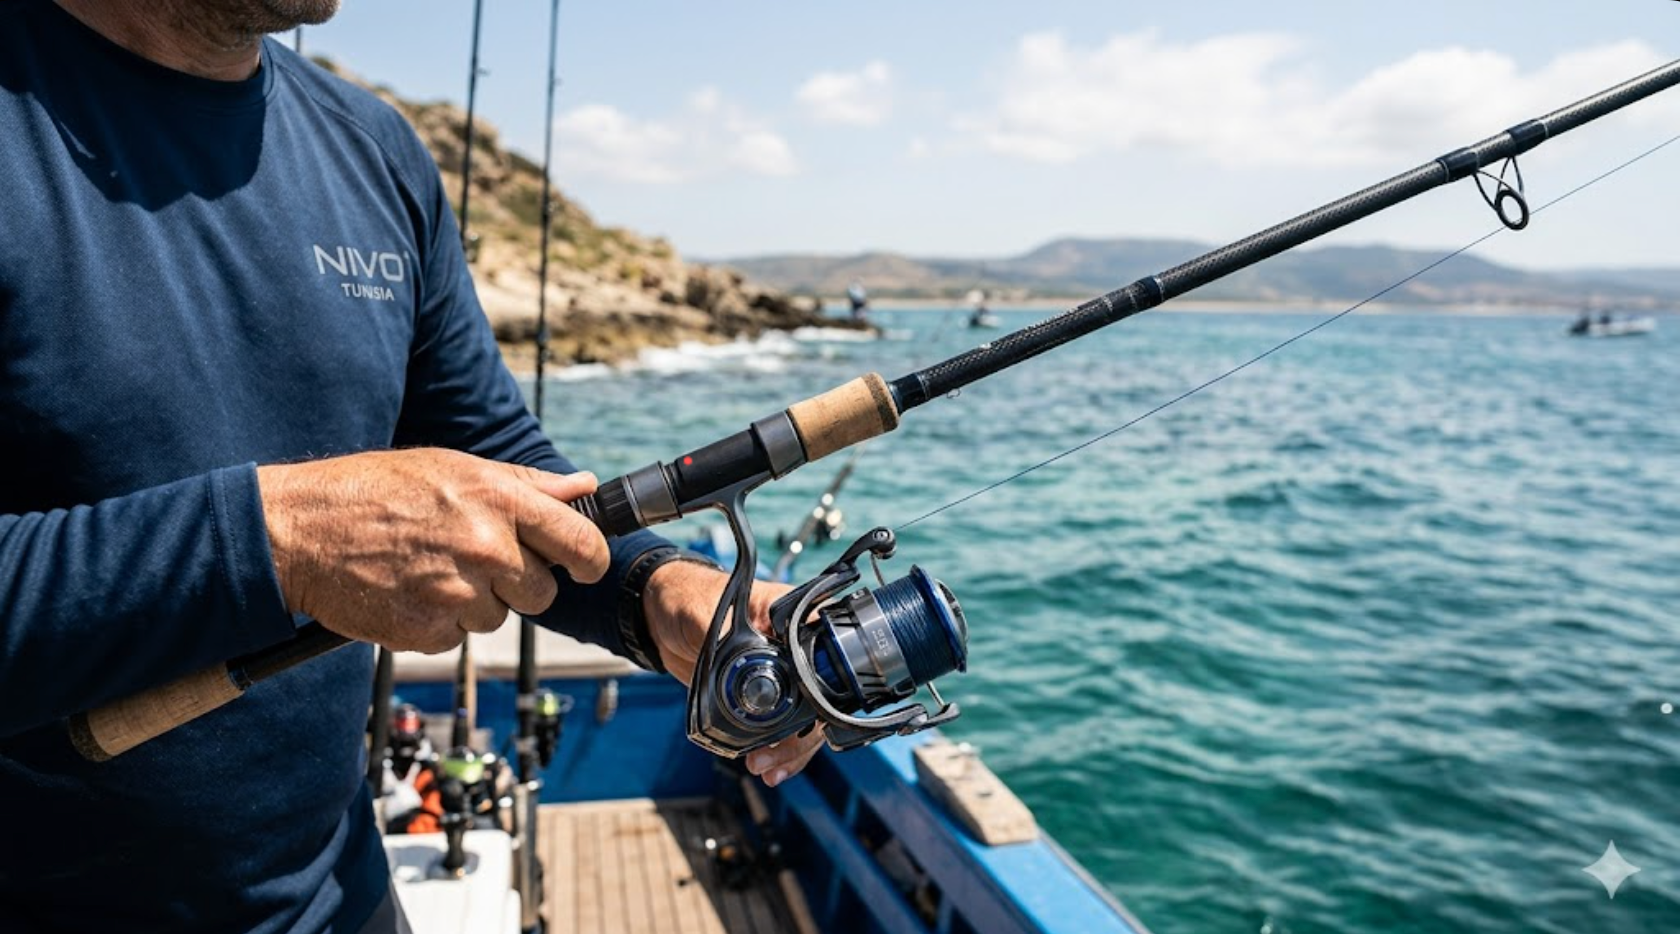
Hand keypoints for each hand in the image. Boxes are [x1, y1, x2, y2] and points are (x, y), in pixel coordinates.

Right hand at [257, 448, 608, 653]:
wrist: (301, 531)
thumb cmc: (376, 490)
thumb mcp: (455, 467)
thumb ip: (527, 484)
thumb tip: (586, 486)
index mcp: (499, 501)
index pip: (581, 543)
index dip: (589, 559)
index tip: (584, 565)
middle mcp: (485, 548)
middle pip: (543, 592)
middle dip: (519, 582)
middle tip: (474, 559)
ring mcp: (457, 595)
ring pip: (499, 618)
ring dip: (476, 603)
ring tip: (430, 569)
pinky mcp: (428, 633)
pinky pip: (458, 638)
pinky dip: (440, 622)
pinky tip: (410, 591)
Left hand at [642, 560, 824, 785]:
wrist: (660, 617)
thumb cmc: (686, 598)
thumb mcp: (705, 616)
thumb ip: (727, 642)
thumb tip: (745, 676)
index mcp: (793, 618)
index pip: (825, 662)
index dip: (819, 699)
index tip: (798, 729)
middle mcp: (794, 647)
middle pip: (819, 700)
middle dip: (801, 737)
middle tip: (773, 758)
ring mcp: (781, 673)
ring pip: (803, 720)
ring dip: (789, 749)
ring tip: (767, 768)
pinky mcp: (761, 694)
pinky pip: (781, 726)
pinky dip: (776, 748)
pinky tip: (767, 764)